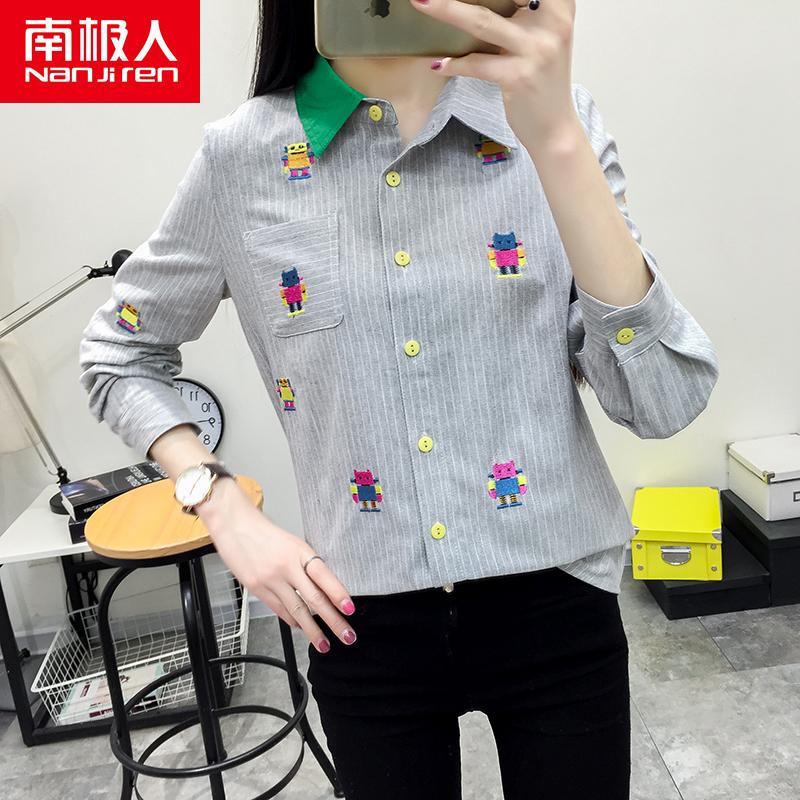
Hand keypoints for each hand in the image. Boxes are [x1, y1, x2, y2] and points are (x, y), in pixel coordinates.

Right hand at [196, 478, 356, 653]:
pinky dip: (293, 621)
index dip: (338, 593)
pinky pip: (279, 610)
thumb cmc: (265, 533)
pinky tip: (301, 628)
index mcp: (299, 551)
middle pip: (313, 599)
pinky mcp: (256, 589)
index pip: (323, 575)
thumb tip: (325, 588)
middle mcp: (286, 567)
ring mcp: (270, 580)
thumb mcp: (293, 543)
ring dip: (312, 630)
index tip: (350, 609)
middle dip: (332, 621)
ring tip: (324, 644)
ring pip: (296, 611)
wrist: (234, 525)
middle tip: (347, 635)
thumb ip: (307, 564)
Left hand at [409, 0, 578, 147]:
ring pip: (482, 22)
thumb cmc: (540, 80)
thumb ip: (519, 15)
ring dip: (446, 10)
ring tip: (422, 3)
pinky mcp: (520, 77)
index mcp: (559, 5)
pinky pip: (477, 64)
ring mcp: (537, 49)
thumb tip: (470, 3)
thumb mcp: (538, 38)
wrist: (555, 127)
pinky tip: (438, 65)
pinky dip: (454, 64)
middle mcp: (552, 21)